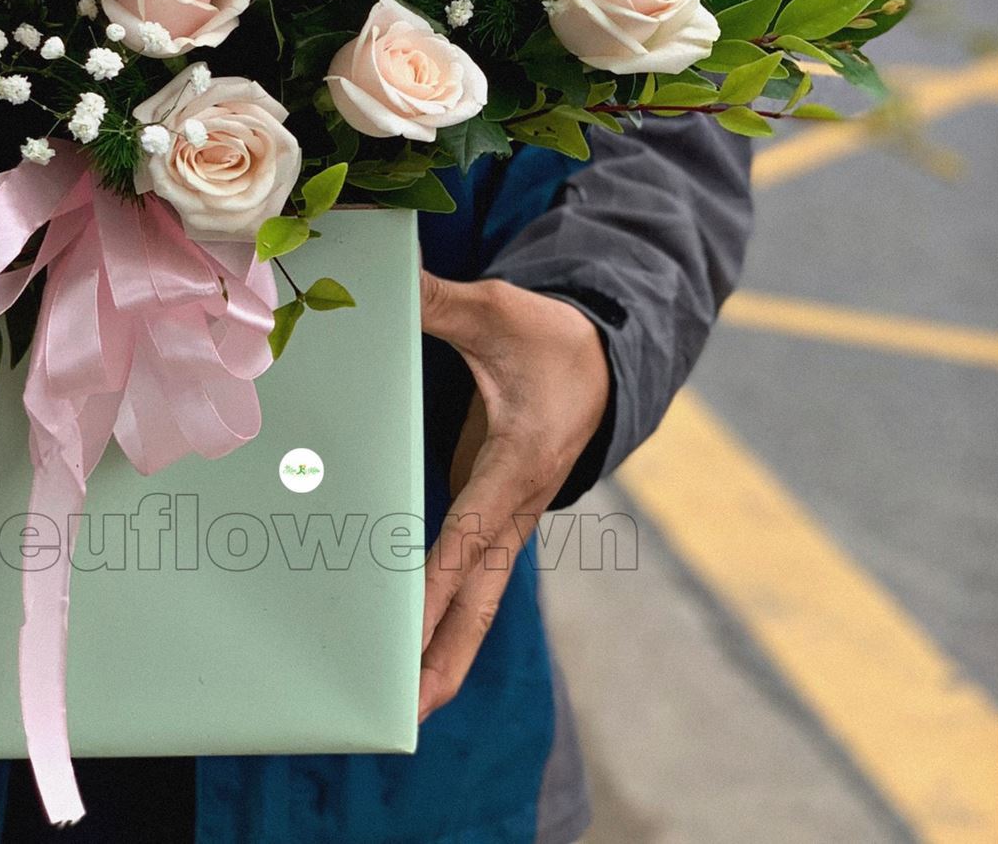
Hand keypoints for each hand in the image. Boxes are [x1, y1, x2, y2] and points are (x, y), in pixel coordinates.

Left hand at [415, 274, 608, 718]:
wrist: (608, 355)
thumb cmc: (552, 338)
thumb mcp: (499, 311)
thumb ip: (439, 302)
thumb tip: (389, 283)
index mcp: (516, 468)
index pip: (465, 539)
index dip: (433, 591)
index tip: (402, 642)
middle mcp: (513, 505)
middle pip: (477, 599)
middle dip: (443, 657)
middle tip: (403, 714)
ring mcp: (506, 514)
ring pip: (475, 595)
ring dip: (441, 644)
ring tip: (400, 700)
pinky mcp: (494, 507)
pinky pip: (466, 569)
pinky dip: (441, 604)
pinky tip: (406, 633)